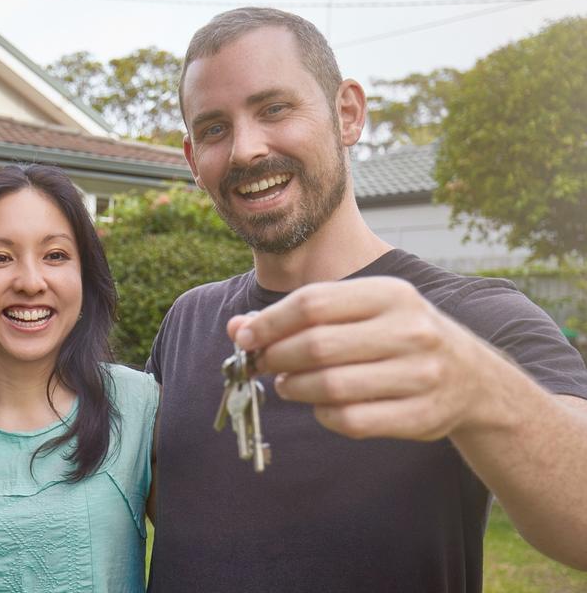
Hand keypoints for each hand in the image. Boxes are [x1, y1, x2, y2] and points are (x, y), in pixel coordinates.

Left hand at [229, 277, 498, 441]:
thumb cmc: (399, 336)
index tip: (245, 337)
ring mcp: (421, 376)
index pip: (311, 303)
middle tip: (262, 364)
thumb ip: (302, 314)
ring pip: (330, 387)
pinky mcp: (422, 417)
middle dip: (276, 358)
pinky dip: (323, 415)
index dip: (269, 323)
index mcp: (391, 294)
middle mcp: (411, 331)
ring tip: (286, 384)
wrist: (475, 380)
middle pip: (316, 346)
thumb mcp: (362, 311)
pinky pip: (351, 420)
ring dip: (293, 388)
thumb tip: (238, 328)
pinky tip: (321, 406)